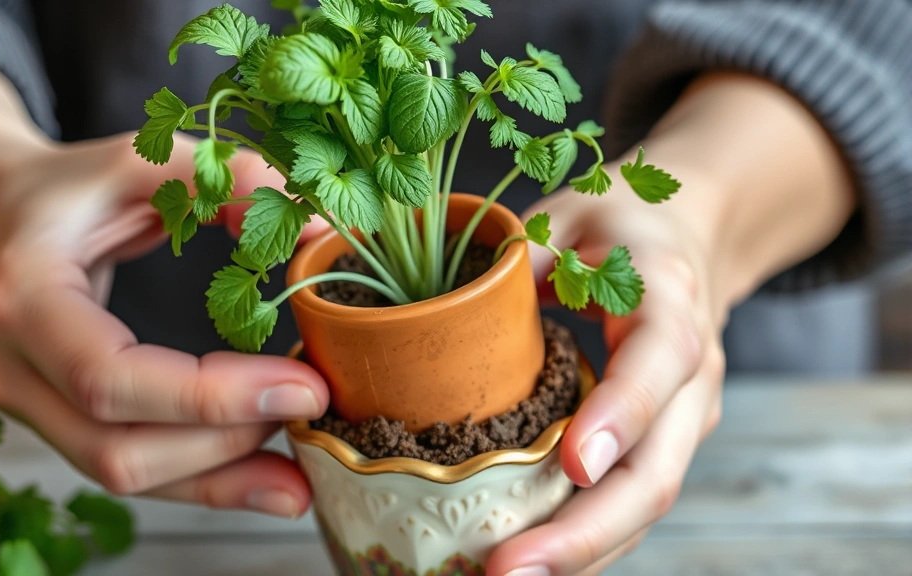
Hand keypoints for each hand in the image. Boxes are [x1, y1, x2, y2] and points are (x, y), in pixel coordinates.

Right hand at [0, 63, 328, 516]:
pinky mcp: (53, 420)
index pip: (110, 377)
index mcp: (23, 296)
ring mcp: (26, 404)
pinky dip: (200, 480)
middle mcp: (12, 367)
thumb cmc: (69, 188)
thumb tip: (323, 229)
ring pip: (122, 474)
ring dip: (220, 479)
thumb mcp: (140, 160)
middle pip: (117, 447)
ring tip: (302, 470)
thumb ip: (226, 178)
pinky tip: (262, 479)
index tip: (303, 388)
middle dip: (226, 444)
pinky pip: (128, 465)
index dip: (210, 399)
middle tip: (314, 412)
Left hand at [486, 71, 856, 574]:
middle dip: (586, 532)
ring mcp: (684, 417)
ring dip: (582, 553)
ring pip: (645, 503)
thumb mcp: (570, 210)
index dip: (621, 416)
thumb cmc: (619, 223)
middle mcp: (692, 373)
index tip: (574, 465)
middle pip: (657, 470)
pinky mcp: (664, 443)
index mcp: (669, 301)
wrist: (689, 240)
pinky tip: (531, 562)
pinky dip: (586, 540)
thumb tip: (463, 314)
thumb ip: (527, 253)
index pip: (659, 363)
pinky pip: (630, 502)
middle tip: (509, 569)